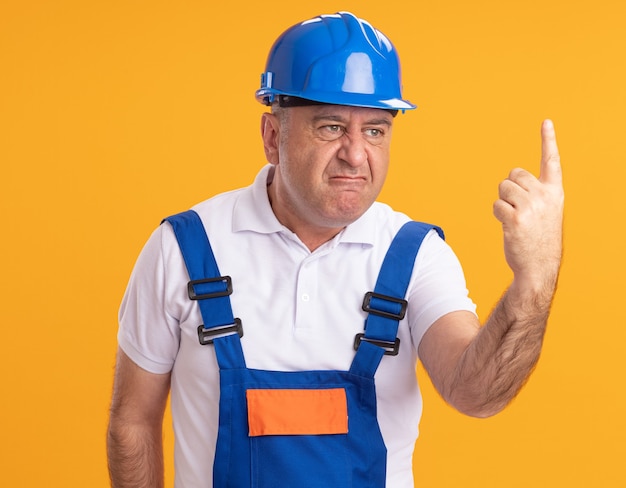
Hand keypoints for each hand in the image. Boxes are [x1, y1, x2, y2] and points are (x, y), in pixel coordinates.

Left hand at [493, 119, 563, 289]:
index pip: (551, 161)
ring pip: (503, 188)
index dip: (548, 140)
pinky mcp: (516, 218)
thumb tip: (510, 181)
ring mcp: (531, 207)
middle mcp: (545, 196)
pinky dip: (497, 214)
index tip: (546, 122)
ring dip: (503, 201)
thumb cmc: (539, 239)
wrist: (539, 267)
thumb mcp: (546, 213)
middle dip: (510, 188)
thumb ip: (535, 194)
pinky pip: (496, 205)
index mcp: (555, 192)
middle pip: (514, 174)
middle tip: (519, 209)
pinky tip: (509, 227)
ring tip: (515, 218)